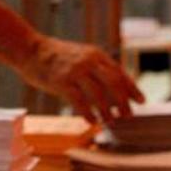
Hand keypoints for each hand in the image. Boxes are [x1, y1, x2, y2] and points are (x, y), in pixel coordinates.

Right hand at [21, 35, 144, 122]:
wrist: (29, 50)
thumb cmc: (55, 56)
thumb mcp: (80, 55)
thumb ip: (96, 68)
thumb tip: (114, 88)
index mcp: (96, 54)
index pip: (119, 72)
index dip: (132, 88)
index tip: (141, 101)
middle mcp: (88, 61)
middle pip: (113, 83)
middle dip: (123, 101)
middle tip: (128, 115)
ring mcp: (74, 71)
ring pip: (98, 94)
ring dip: (106, 110)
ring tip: (110, 121)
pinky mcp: (61, 82)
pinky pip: (79, 101)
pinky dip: (87, 113)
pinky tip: (91, 121)